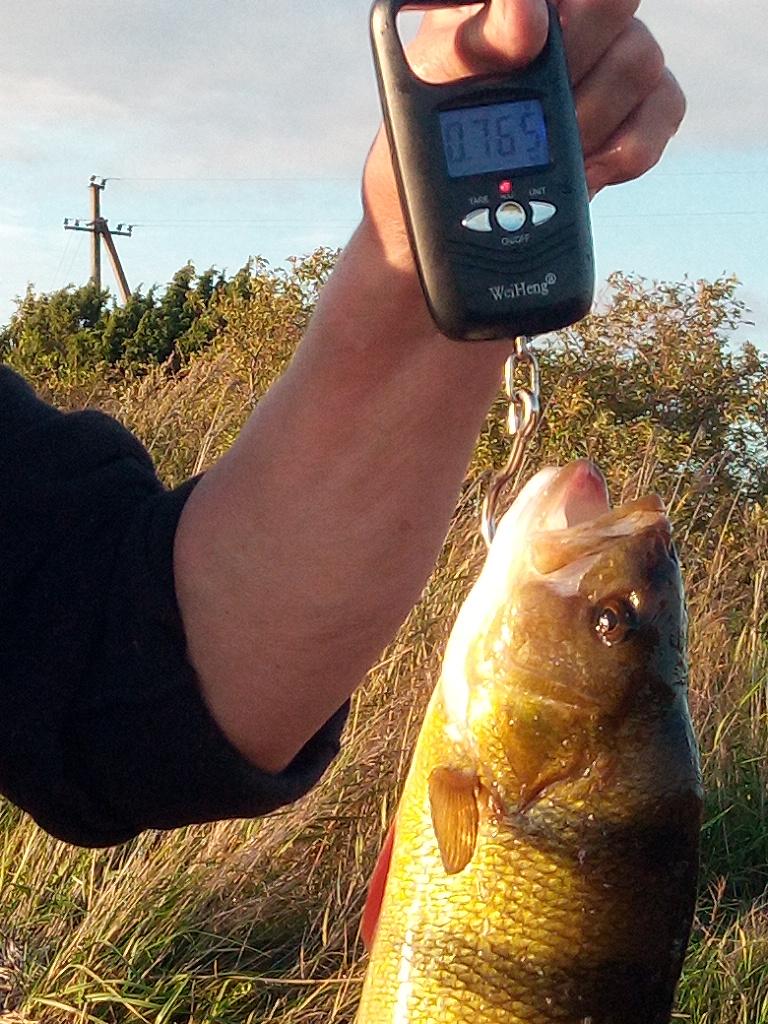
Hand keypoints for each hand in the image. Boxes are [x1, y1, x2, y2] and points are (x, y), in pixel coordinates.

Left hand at [363, 0, 684, 267]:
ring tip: (551, 155)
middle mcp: (563, 23)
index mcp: (502, 6)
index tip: (530, 41)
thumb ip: (476, 49)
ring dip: (592, 120)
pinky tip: (588, 171)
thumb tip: (527, 13)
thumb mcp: (424, 108)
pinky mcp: (634, 111)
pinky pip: (665, 107)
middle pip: (614, 4)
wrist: (440, 238)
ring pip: (641, 59)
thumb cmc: (419, 163)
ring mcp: (602, 64)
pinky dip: (629, 148)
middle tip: (539, 109)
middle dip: (575, 65)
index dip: (549, 10)